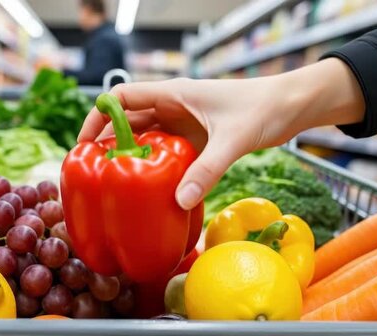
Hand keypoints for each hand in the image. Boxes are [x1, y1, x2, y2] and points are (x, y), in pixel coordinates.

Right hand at [78, 59, 364, 209]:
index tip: (84, 145)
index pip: (121, 98)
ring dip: (131, 157)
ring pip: (146, 138)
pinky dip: (155, 166)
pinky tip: (152, 189)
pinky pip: (167, 152)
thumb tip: (179, 201)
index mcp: (173, 93)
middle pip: (128, 121)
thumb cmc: (263, 108)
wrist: (292, 106)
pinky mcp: (197, 138)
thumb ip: (207, 169)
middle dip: (109, 144)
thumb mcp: (233, 139)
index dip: (98, 117)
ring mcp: (184, 122)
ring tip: (116, 185)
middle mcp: (173, 106)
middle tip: (94, 174)